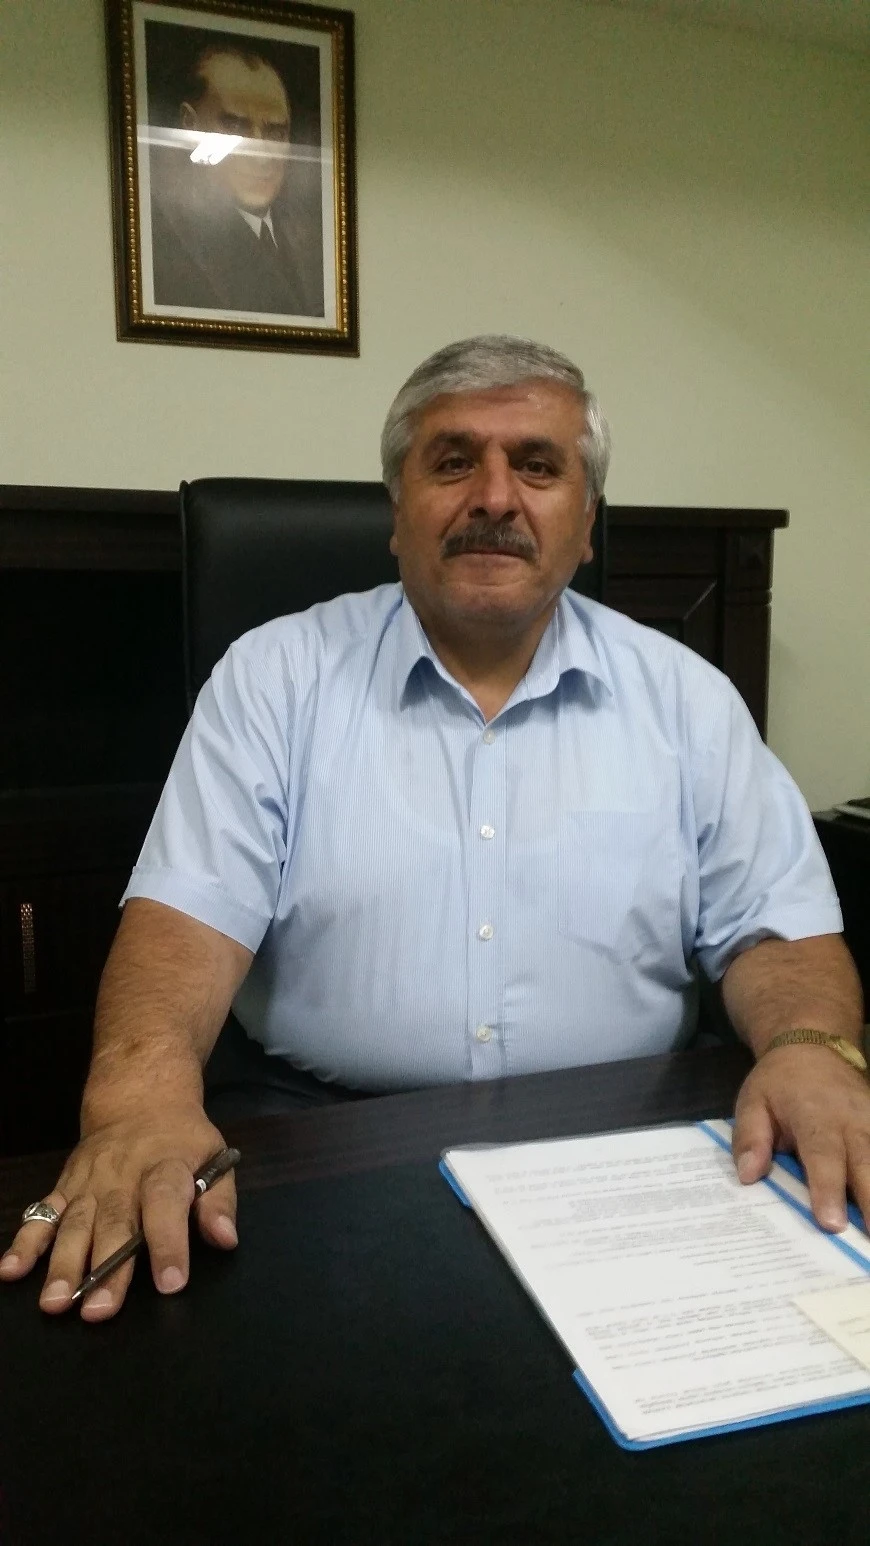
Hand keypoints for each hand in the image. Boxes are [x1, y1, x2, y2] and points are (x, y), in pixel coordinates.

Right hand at [0, 1105, 237, 1320]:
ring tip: (57, 1303)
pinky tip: (11, 1271)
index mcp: (165, 1167)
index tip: (170, 1283)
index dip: (169, 1242)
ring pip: (75, 1225)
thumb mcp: (214, 1157)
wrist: (139, 1100)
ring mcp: (89, 1183)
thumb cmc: (181, 1140)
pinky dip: (25, 1243)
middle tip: (100, 1312)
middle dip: (106, 1269)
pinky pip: (42, 1214)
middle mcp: (123, 1177)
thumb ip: (219, 1201)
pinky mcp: (65, 1186)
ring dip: (63, 1265)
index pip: (166, 1204)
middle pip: (115, 1224)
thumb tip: (225, 1239)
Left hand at [732, 1045, 869, 1232]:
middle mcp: (851, 1122)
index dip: (827, 1189)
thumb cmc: (780, 1083)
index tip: (831, 1223)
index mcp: (814, 1116)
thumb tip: (748, 1175)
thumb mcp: (753, 1101)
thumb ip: (749, 1138)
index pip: (822, 1155)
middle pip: (866, 1164)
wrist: (814, 1047)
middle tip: (869, 1240)